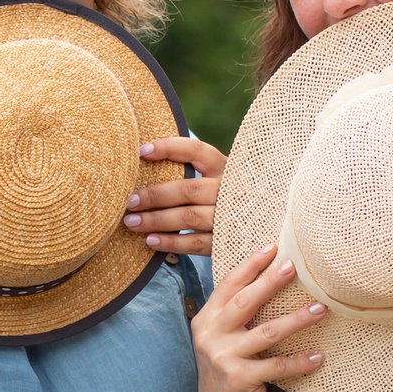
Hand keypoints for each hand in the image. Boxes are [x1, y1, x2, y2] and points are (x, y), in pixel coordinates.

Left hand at [126, 137, 224, 255]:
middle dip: (155, 195)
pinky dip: (171, 242)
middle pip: (188, 189)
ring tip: (131, 222)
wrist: (263, 227)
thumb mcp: (217, 178)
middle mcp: (231, 190)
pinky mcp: (227, 241)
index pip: (196, 151)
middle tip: (129, 201)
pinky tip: (150, 241)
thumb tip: (143, 158)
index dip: (168, 148)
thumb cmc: (227, 198)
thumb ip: (191, 168)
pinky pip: (195, 243)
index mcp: (226, 168)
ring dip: (156, 220)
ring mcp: (231, 217)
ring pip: (189, 217)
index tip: (140, 152)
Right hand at [190, 245, 326, 391]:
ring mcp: (223, 358)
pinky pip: (277, 367)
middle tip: (294, 266)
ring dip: (297, 319)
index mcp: (206, 319)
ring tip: (321, 308)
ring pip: (267, 333)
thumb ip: (235, 312)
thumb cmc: (229, 366)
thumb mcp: (223, 337)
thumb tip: (270, 275)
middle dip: (270, 282)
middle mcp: (210, 336)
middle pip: (245, 302)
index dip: (250, 265)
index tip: (272, 246)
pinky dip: (300, 361)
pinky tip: (318, 356)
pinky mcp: (239, 379)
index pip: (228, 285)